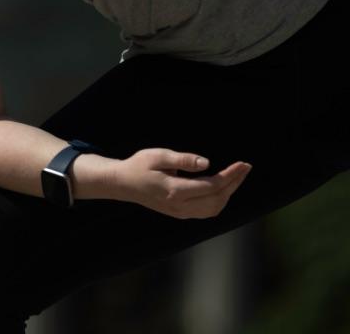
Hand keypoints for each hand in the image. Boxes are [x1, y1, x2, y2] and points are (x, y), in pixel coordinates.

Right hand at [110, 148, 251, 218]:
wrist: (123, 184)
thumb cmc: (139, 166)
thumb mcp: (157, 155)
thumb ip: (183, 159)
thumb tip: (207, 163)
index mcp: (175, 191)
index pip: (211, 186)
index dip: (230, 175)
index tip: (242, 164)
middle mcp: (181, 206)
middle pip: (218, 199)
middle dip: (234, 183)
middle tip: (245, 168)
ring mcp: (181, 213)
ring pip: (215, 208)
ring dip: (229, 193)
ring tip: (236, 177)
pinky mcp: (181, 214)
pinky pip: (207, 211)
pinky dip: (220, 200)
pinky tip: (222, 189)